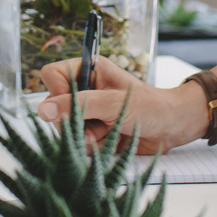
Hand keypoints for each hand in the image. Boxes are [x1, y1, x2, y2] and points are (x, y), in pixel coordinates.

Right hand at [34, 56, 208, 154]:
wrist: (174, 127)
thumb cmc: (151, 107)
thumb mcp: (113, 104)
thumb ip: (78, 105)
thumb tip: (43, 110)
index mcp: (89, 70)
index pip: (52, 75)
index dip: (58, 93)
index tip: (75, 105)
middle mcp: (86, 89)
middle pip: (56, 107)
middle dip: (76, 122)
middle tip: (98, 125)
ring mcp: (90, 111)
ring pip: (67, 128)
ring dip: (88, 136)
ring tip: (111, 132)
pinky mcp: (96, 130)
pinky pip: (80, 142)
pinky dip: (95, 146)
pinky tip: (113, 141)